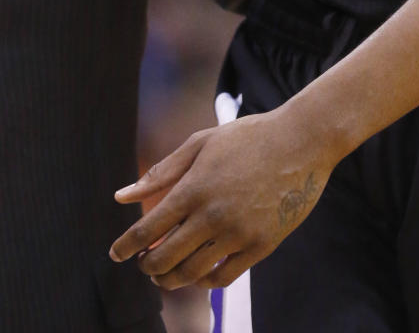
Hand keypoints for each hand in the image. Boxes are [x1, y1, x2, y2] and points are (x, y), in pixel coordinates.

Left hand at [109, 109, 329, 289]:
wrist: (302, 141)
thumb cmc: (249, 137)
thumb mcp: (202, 142)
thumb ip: (161, 172)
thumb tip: (121, 196)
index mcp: (195, 187)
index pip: (148, 229)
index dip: (126, 246)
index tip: (116, 254)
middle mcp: (213, 215)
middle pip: (165, 258)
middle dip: (147, 266)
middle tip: (145, 263)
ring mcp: (238, 233)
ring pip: (192, 273)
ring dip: (172, 278)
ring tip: (167, 272)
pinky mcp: (261, 245)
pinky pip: (224, 277)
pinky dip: (205, 281)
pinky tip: (200, 272)